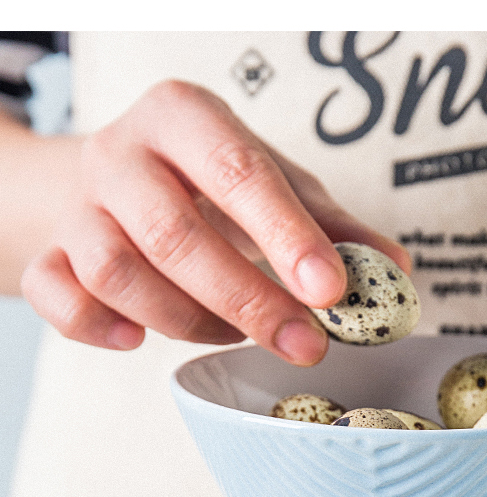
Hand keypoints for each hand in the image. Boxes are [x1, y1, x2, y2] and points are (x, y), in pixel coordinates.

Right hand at [21, 80, 409, 364]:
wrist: (111, 185)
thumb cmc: (208, 188)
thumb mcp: (277, 189)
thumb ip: (334, 228)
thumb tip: (395, 270)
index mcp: (185, 118)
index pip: (237, 171)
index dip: (286, 234)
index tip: (332, 291)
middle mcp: (123, 154)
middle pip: (175, 233)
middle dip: (248, 300)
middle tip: (306, 345)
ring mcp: (78, 206)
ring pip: (118, 273)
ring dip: (188, 321)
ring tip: (234, 333)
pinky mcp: (47, 253)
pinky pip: (56, 295)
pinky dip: (95, 325)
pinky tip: (136, 340)